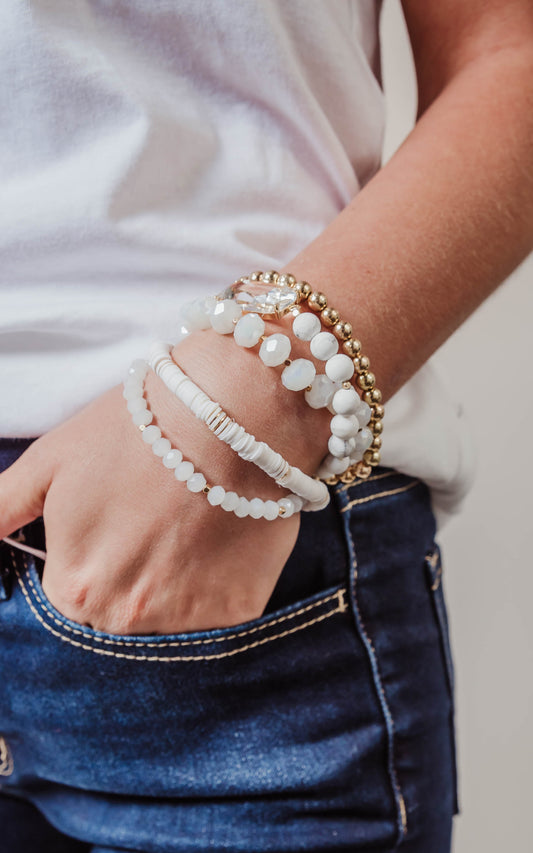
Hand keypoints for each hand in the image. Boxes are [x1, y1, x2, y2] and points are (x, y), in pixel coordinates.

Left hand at [0, 327, 329, 634]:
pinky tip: (220, 540)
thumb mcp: (48, 464)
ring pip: (172, 618)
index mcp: (74, 589)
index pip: (74, 597)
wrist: (230, 411)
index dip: (97, 558)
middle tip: (157, 522)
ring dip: (179, 583)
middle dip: (135, 576)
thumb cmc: (136, 429)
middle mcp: (126, 618)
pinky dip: (221, 585)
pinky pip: (221, 616)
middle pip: (122, 613)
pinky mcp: (238, 613)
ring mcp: (186, 621)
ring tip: (190, 525)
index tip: (120, 525)